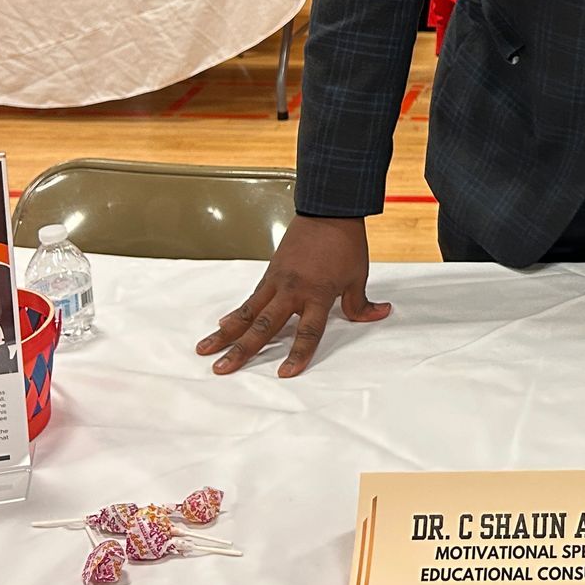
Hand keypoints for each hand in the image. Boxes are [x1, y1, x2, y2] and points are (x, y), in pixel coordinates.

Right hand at [195, 215, 390, 376]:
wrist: (329, 211)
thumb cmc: (345, 243)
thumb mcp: (357, 275)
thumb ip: (360, 302)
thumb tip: (379, 313)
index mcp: (317, 294)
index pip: (307, 332)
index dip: (298, 354)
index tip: (285, 374)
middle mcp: (293, 290)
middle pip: (265, 327)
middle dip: (243, 350)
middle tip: (223, 369)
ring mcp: (277, 281)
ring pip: (248, 313)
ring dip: (226, 333)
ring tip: (205, 349)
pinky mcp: (270, 272)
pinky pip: (251, 298)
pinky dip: (237, 313)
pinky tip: (222, 325)